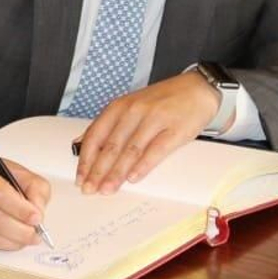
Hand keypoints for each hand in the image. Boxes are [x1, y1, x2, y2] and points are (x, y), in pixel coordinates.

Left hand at [74, 72, 220, 194]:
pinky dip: (143, 165)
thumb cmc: (162, 100)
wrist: (197, 88)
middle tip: (90, 190)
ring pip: (130, 150)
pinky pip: (155, 150)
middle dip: (98, 171)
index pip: (96, 135)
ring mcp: (154, 119)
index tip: (80, 178)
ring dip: (117, 173)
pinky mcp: (174, 130)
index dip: (86, 159)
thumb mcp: (131, 105)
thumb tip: (83, 143)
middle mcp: (134, 111)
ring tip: (107, 189)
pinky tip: (133, 178)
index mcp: (120, 106)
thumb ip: (110, 124)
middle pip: (111, 145)